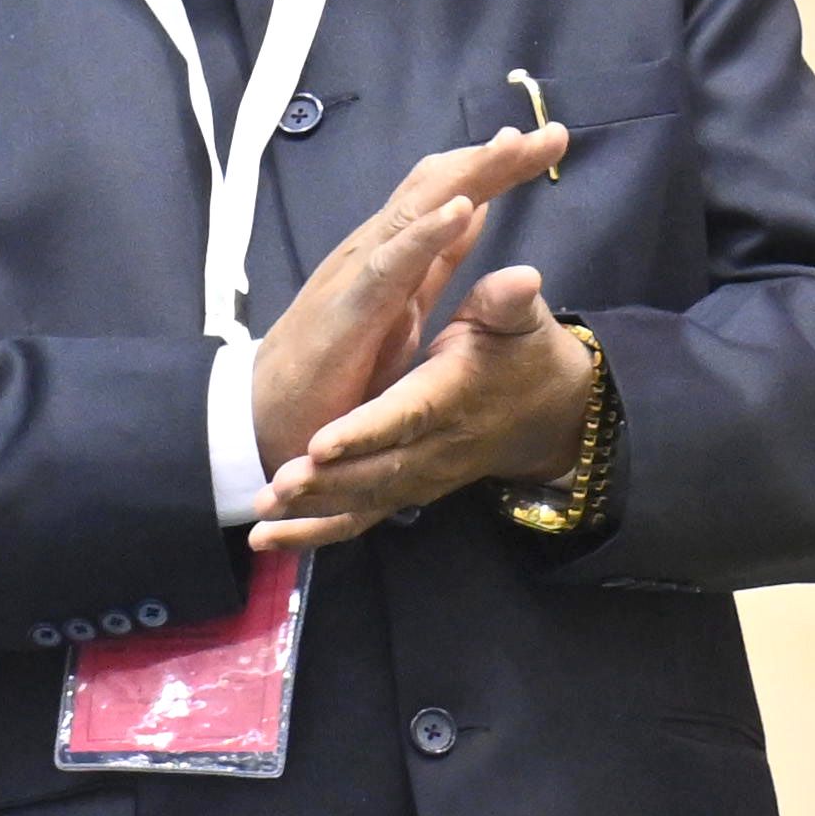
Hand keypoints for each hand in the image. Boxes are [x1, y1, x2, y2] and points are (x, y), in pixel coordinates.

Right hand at [249, 127, 571, 483]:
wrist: (263, 421)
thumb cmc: (335, 369)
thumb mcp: (403, 308)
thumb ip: (436, 259)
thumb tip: (474, 210)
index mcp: (396, 253)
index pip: (450, 194)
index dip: (497, 167)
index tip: (549, 142)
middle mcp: (376, 250)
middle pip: (440, 189)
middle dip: (496, 160)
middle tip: (553, 133)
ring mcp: (359, 274)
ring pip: (418, 211)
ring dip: (468, 176)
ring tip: (512, 146)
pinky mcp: (349, 310)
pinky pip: (392, 264)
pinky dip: (426, 233)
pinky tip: (462, 208)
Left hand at [252, 263, 596, 551]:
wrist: (549, 413)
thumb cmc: (524, 354)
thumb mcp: (521, 320)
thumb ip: (509, 302)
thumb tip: (522, 277)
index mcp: (454, 394)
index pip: (409, 415)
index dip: (367, 430)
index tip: (322, 442)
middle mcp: (439, 444)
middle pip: (380, 468)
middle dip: (330, 479)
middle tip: (280, 482)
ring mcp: (425, 475)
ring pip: (367, 498)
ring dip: (316, 507)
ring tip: (266, 509)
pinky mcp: (411, 491)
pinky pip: (364, 518)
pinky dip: (317, 532)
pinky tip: (270, 538)